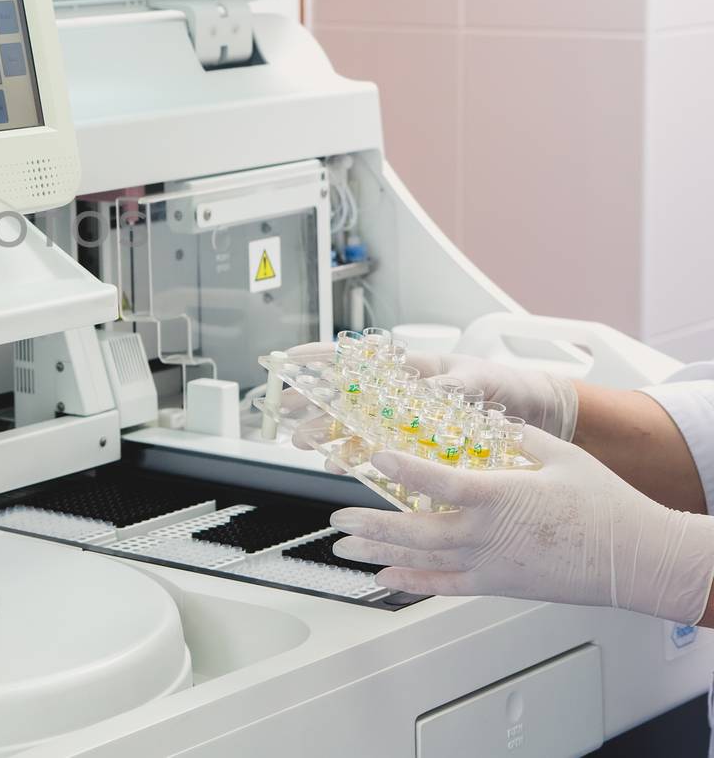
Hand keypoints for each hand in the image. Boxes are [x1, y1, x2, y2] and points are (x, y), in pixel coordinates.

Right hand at [279, 343, 578, 441]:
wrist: (539, 416)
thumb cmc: (511, 387)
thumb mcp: (485, 380)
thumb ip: (457, 385)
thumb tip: (434, 390)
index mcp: (416, 370)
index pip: (362, 358)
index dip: (322, 358)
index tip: (291, 360)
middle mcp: (406, 396)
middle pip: (347, 397)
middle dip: (312, 404)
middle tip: (287, 414)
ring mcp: (409, 423)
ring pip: (356, 427)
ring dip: (327, 434)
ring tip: (307, 444)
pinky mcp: (419, 448)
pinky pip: (379, 454)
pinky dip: (356, 459)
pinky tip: (339, 465)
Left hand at [330, 427, 713, 623]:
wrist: (634, 558)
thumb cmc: (602, 505)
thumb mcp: (557, 454)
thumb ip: (511, 435)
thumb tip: (479, 418)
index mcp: (499, 496)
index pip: (439, 482)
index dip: (402, 468)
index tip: (373, 456)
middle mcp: (487, 535)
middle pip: (415, 529)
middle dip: (370, 522)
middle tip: (337, 516)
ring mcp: (489, 564)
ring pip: (422, 559)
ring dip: (378, 551)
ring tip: (343, 546)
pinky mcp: (496, 585)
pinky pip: (445, 586)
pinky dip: (411, 582)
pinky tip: (385, 576)